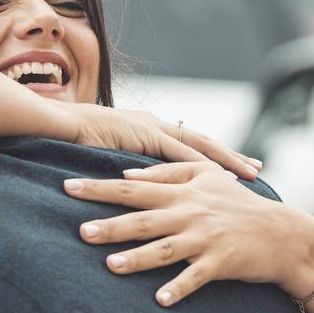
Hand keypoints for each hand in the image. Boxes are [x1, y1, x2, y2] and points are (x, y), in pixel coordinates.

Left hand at [64, 161, 313, 304]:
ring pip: (164, 248)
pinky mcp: (220, 262)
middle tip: (80, 230)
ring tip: (110, 266)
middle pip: (142, 219)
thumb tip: (127, 174)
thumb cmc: (239, 202)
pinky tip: (159, 300)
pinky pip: (195, 277)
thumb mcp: (206, 175)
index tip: (68, 186)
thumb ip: (167, 171)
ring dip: (137, 258)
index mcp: (181, 192)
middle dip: (110, 225)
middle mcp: (188, 213)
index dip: (100, 188)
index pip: (132, 188)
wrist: (280, 232)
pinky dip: (178, 288)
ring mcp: (204, 238)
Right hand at [67, 103, 260, 179]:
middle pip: (201, 142)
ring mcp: (152, 128)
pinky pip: (182, 154)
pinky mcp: (146, 136)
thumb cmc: (71, 141)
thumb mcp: (102, 156)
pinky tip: (222, 178)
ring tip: (252, 174)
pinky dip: (203, 166)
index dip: (210, 155)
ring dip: (227, 160)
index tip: (232, 165)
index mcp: (146, 128)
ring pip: (200, 146)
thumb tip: (130, 188)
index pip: (186, 143)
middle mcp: (155, 125)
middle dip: (230, 156)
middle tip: (256, 168)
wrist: (57, 124)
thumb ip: (120, 167)